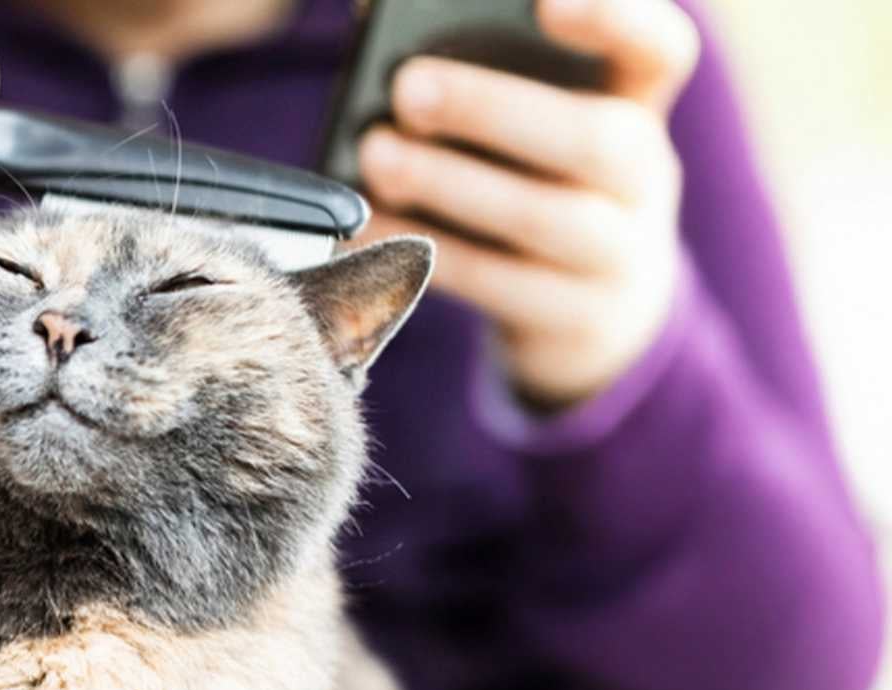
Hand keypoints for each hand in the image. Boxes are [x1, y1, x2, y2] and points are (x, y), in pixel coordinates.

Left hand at [352, 0, 701, 406]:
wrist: (592, 316)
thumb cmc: (535, 184)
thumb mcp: (529, 126)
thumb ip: (475, 68)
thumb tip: (370, 12)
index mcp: (638, 106)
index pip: (659, 50)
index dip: (616, 21)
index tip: (545, 4)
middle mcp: (646, 177)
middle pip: (596, 139)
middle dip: (494, 109)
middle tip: (408, 87)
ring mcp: (622, 256)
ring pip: (548, 219)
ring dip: (452, 185)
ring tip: (377, 156)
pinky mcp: (578, 321)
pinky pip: (499, 285)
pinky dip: (425, 252)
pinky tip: (368, 226)